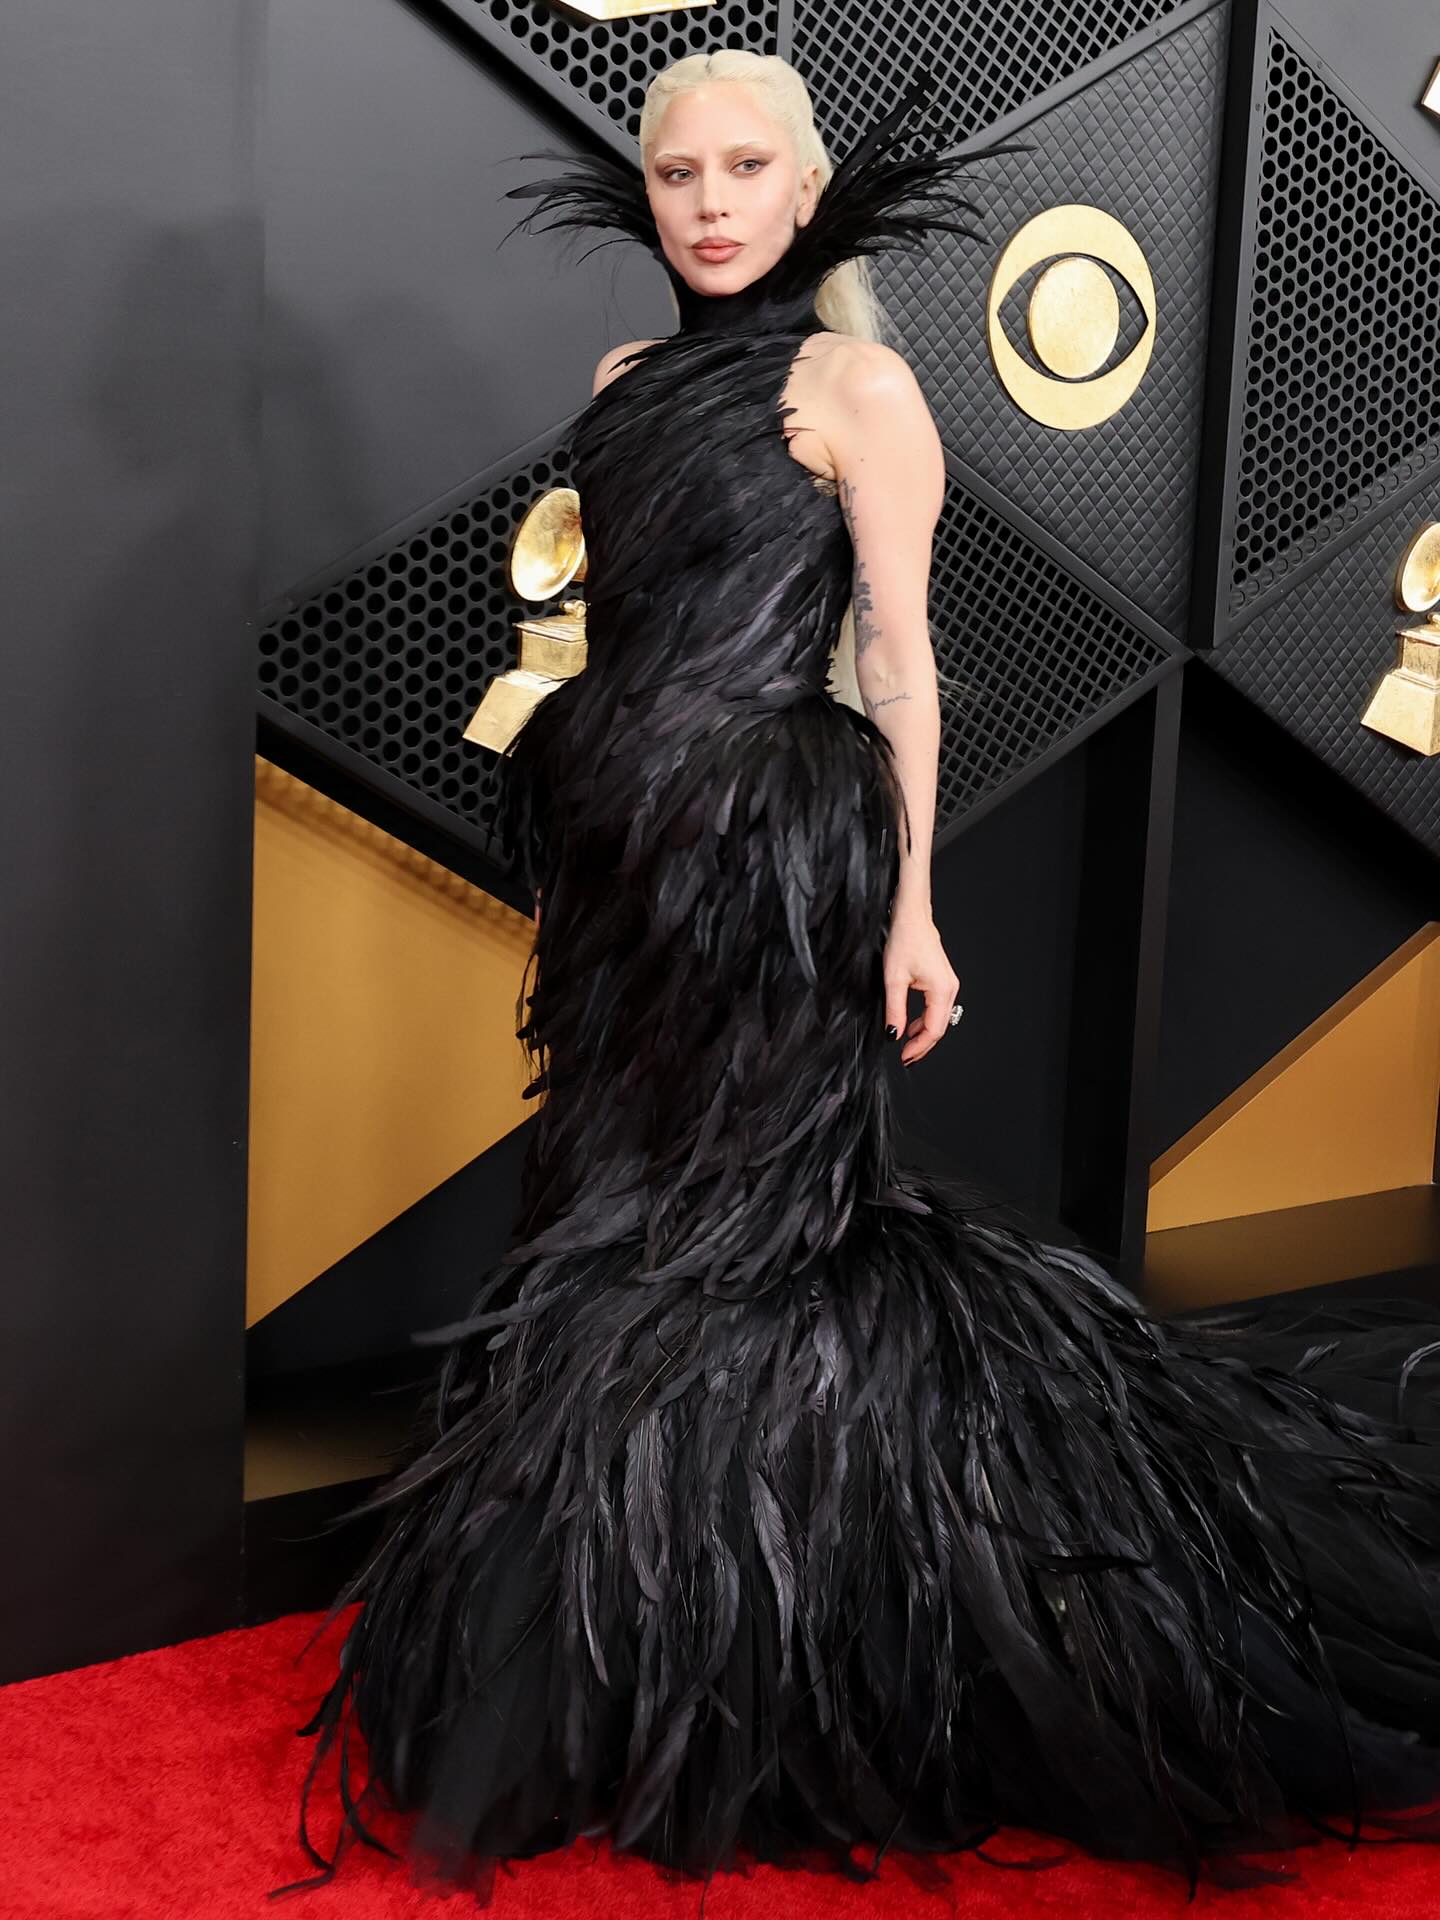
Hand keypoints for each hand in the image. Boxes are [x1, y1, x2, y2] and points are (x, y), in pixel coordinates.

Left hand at [883, 897, 960, 1065]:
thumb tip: (894, 1034)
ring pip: (938, 1019)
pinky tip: (911, 1025)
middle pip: (939, 1027)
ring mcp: (948, 985)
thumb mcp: (894, 979)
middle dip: (922, 1045)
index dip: (919, 1047)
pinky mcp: (942, 981)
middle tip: (906, 1057)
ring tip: (906, 1045)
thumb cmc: (904, 940)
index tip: (904, 1057)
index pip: (933, 1030)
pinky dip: (924, 1020)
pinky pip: (936, 1008)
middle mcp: (950, 989)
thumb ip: (894, 1010)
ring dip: (923, 1034)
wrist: (912, 917)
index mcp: (941, 990)